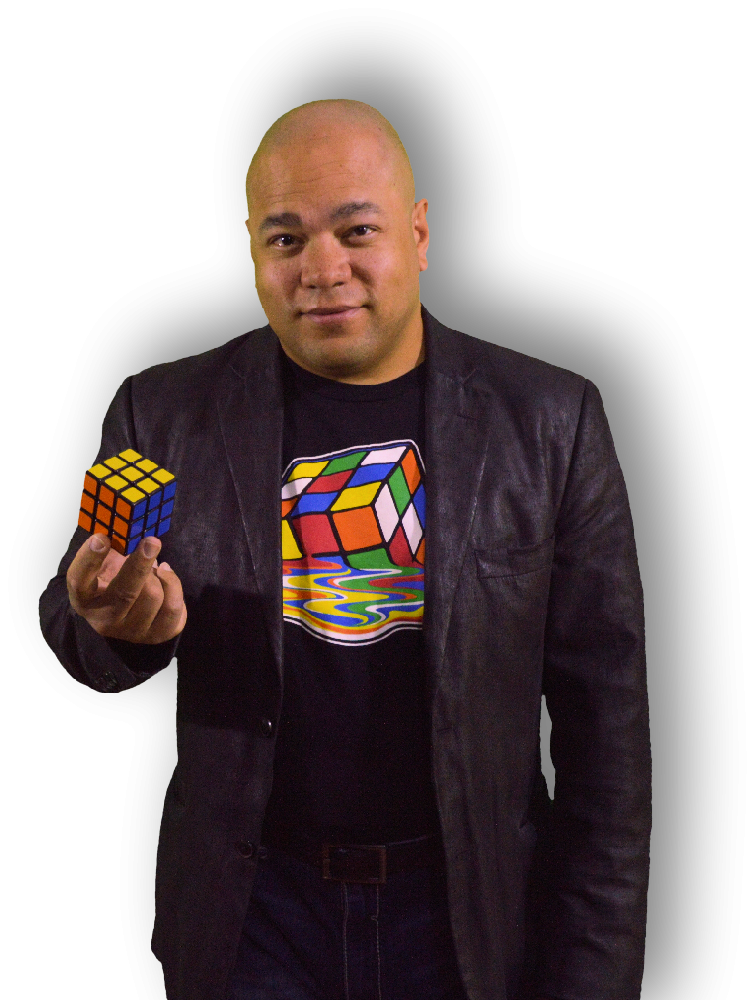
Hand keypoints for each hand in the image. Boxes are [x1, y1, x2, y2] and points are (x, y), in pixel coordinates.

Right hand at [66, 533, 186, 643]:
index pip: (79, 581)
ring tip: (154, 568)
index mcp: (84, 599)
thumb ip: (111, 546)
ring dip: (158, 575)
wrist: (127, 613)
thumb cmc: (113, 578)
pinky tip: (166, 575)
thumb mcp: (105, 563)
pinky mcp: (156, 635)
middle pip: (125, 592)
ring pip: (153, 596)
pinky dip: (174, 585)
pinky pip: (174, 608)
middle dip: (140, 564)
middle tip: (152, 541)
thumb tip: (126, 523)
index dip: (89, 559)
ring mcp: (131, 632)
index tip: (101, 537)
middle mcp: (104, 620)